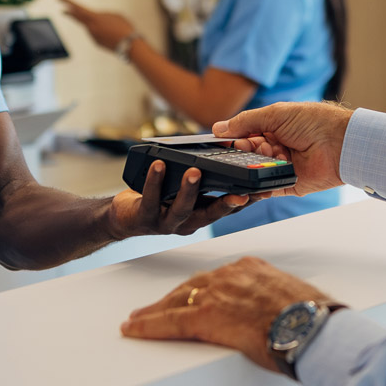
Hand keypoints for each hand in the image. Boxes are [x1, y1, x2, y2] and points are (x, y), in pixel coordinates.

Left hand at [59, 0, 136, 51]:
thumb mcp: (115, 14)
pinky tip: (114, 34)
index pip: (77, 8)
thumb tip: (96, 20)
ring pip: (93, 27)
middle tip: (63, 10)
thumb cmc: (124, 27)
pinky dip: (104, 32)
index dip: (68, 1)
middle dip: (70, 13)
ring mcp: (92, 36)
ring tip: (114, 28)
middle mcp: (90, 27)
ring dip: (101, 25)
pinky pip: (98, 34)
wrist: (129, 45)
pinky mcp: (96, 43)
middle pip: (77, 18)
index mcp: (93, 17)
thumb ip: (103, 15)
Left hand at [109, 160, 249, 237]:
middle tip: (241, 193)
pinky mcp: (144, 216)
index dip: (245, 203)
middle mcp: (186, 223)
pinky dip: (155, 180)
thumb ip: (205, 186)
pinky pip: (151, 198)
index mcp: (200, 216)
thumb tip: (228, 163)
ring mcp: (165, 222)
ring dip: (188, 190)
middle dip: (226, 204)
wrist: (124, 219)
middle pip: (209, 215)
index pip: (227, 210)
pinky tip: (158, 165)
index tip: (261, 192)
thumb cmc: (159, 202)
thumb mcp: (187, 196)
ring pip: (181, 208)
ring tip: (194, 171)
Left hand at [121, 256, 334, 373]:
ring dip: (154, 311)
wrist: (312, 327)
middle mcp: (231, 275)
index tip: (193, 294)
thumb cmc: (312, 319)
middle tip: (154, 307)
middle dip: (172, 298)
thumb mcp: (293, 299)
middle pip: (192, 285)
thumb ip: (274, 302)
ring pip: (176, 301)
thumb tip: (277, 317)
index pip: (217, 277)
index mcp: (252, 269)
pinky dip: (148, 325)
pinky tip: (133, 329)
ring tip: (137, 320)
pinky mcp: (205, 316)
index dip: (200, 288)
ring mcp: (216, 293)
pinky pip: (169, 321)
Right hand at [213, 102, 352, 197]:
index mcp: (273, 128)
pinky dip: (256, 188)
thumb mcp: (276, 114)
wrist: (340, 143)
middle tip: (238, 152)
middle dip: (240, 154)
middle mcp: (276, 148)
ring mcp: (281, 167)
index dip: (233, 139)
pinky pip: (265, 189)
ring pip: (253, 173)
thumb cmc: (314, 122)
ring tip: (247, 167)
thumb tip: (219, 128)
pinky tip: (248, 185)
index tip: (220, 142)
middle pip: (246, 155)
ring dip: (247, 170)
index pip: (244, 135)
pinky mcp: (287, 185)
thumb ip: (246, 121)